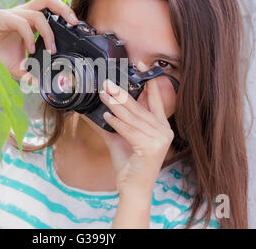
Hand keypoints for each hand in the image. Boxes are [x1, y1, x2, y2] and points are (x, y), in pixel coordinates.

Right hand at [0, 0, 78, 80]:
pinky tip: (30, 49)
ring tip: (51, 50)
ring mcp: (10, 14)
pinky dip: (29, 37)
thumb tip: (44, 83)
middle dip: (63, 8)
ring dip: (48, 33)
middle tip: (74, 23)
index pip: (48, 7)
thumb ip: (31, 73)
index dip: (64, 12)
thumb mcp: (16, 67)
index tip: (76, 26)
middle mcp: (20, 13)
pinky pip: (21, 22)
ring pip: (37, 13)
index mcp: (27, 20)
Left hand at [83, 75, 174, 196]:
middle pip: (139, 107)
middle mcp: (164, 131)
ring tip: (103, 94)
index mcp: (160, 126)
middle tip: (107, 82)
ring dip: (115, 105)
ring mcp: (160, 139)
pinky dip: (117, 122)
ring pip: (132, 118)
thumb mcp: (119, 139)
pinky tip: (106, 115)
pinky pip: (129, 130)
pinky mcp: (151, 147)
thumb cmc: (129, 164)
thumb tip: (91, 110)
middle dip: (121, 93)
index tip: (141, 65)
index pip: (155, 100)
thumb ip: (110, 123)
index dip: (149, 82)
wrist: (133, 189)